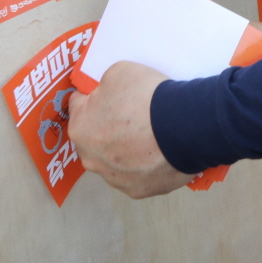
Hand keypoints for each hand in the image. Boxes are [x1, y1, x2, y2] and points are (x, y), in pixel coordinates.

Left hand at [67, 60, 194, 198]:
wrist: (183, 127)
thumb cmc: (146, 98)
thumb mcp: (118, 72)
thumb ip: (105, 85)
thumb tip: (107, 94)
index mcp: (80, 128)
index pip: (79, 106)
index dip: (96, 97)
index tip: (113, 94)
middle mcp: (91, 159)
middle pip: (95, 138)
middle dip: (109, 128)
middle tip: (134, 116)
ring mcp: (114, 178)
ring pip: (115, 161)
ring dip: (127, 150)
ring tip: (152, 136)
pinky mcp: (138, 190)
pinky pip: (137, 175)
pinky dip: (146, 166)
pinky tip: (160, 153)